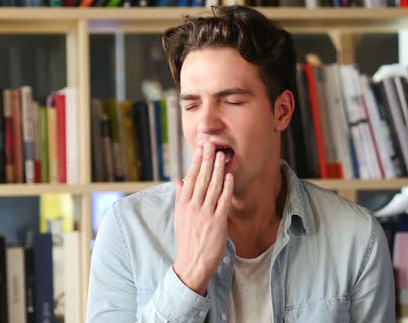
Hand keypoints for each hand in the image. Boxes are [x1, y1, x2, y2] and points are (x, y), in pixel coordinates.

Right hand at [172, 142, 233, 295]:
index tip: (200, 150)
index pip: (189, 179)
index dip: (196, 163)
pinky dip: (226, 188)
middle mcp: (193, 207)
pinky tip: (229, 176)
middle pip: (201, 179)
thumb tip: (178, 180)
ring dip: (218, 170)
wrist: (192, 263)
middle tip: (211, 145)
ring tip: (222, 156)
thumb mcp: (179, 217)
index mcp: (183, 205)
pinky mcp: (217, 222)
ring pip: (212, 187)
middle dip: (207, 161)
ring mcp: (205, 214)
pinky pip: (223, 201)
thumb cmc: (187, 240)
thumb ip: (180, 198)